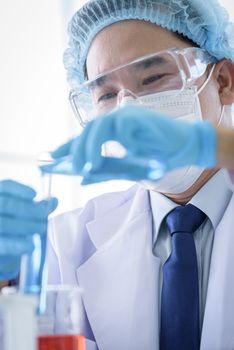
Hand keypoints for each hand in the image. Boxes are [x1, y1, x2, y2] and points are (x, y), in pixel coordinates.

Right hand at [0, 180, 57, 279]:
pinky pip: (2, 245)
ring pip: (3, 223)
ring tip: (41, 228)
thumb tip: (54, 200)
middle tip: (44, 214)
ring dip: (26, 226)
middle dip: (28, 209)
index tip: (35, 194)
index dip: (20, 189)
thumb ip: (38, 207)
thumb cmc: (15, 229)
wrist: (4, 252)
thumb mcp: (25, 215)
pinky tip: (31, 246)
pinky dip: (17, 245)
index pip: (5, 187)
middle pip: (5, 204)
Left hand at [41, 105, 216, 182]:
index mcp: (113, 131)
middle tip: (69, 168)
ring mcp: (129, 118)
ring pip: (99, 127)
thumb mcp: (128, 168)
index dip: (66, 148)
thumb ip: (106, 171)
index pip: (85, 138)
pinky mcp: (140, 119)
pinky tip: (104, 157)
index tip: (49, 160)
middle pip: (87, 131)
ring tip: (85, 166)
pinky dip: (109, 143)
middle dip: (74, 150)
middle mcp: (117, 121)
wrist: (186, 148)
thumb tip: (83, 178)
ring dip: (89, 147)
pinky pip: (119, 128)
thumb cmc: (158, 156)